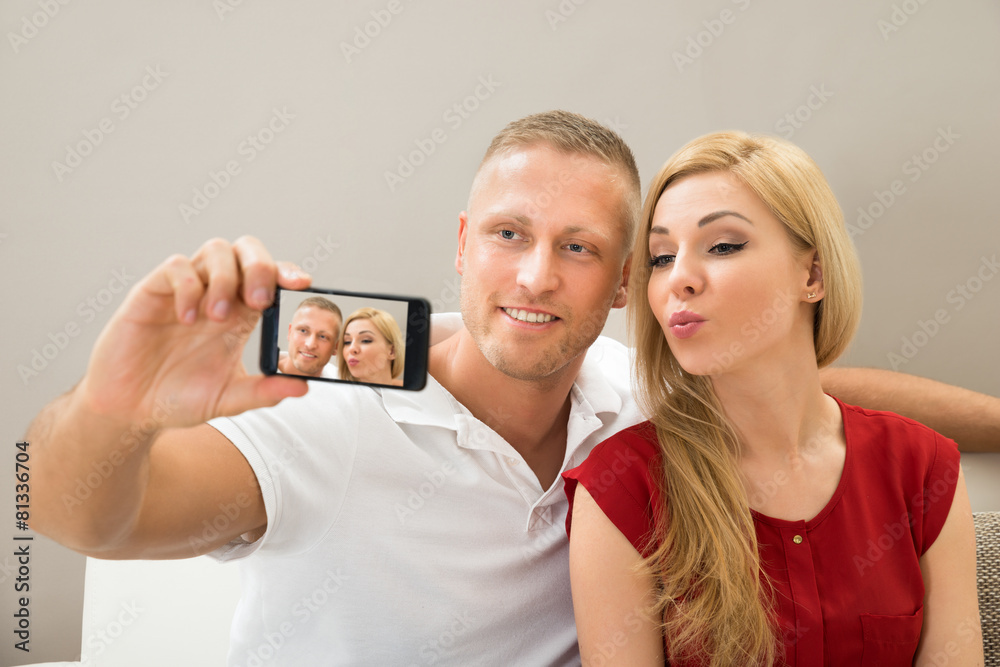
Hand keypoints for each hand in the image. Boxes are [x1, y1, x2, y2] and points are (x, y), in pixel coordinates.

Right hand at [78, 236, 310, 429]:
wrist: (129, 410)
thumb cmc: (177, 399)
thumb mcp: (229, 398)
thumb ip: (264, 392)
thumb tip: (303, 388)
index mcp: (240, 314)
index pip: (270, 277)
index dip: (287, 272)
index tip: (302, 284)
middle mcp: (216, 295)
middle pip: (247, 251)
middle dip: (261, 267)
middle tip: (259, 301)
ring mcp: (185, 291)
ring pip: (215, 249)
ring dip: (226, 278)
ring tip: (217, 317)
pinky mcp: (152, 292)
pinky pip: (177, 266)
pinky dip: (189, 287)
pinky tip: (187, 319)